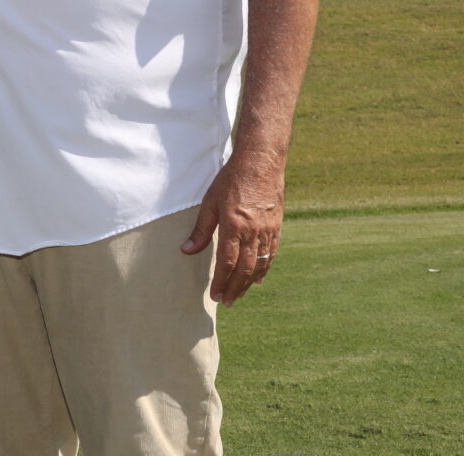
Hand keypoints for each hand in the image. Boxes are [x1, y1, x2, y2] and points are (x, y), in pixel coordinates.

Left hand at [181, 148, 285, 305]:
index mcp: (234, 226)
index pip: (227, 262)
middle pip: (245, 269)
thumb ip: (200, 229)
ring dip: (250, 283)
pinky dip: (265, 269)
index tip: (215, 295)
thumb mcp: (210, 202)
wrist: (261, 162)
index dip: (221, 282)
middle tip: (228, 302)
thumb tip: (186, 250)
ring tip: (240, 294)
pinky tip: (259, 279)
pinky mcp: (276, 226)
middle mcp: (253, 231)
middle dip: (235, 288)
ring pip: (260, 264)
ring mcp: (267, 230)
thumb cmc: (232, 179)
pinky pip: (271, 253)